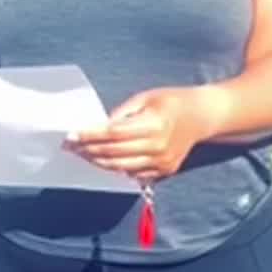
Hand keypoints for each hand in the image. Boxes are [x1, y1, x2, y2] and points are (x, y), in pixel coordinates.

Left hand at [67, 87, 220, 182]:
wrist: (201, 117)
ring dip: (98, 161)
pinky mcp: (163, 171)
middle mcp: (158, 147)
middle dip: (88, 149)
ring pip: (121, 168)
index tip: (72, 135)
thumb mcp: (145, 98)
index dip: (90, 135)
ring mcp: (161, 162)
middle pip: (114, 153)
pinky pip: (133, 174)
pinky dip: (115, 168)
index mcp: (154, 124)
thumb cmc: (172, 101)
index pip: (114, 134)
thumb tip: (99, 125)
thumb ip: (122, 113)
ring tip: (82, 153)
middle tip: (70, 145)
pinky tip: (102, 160)